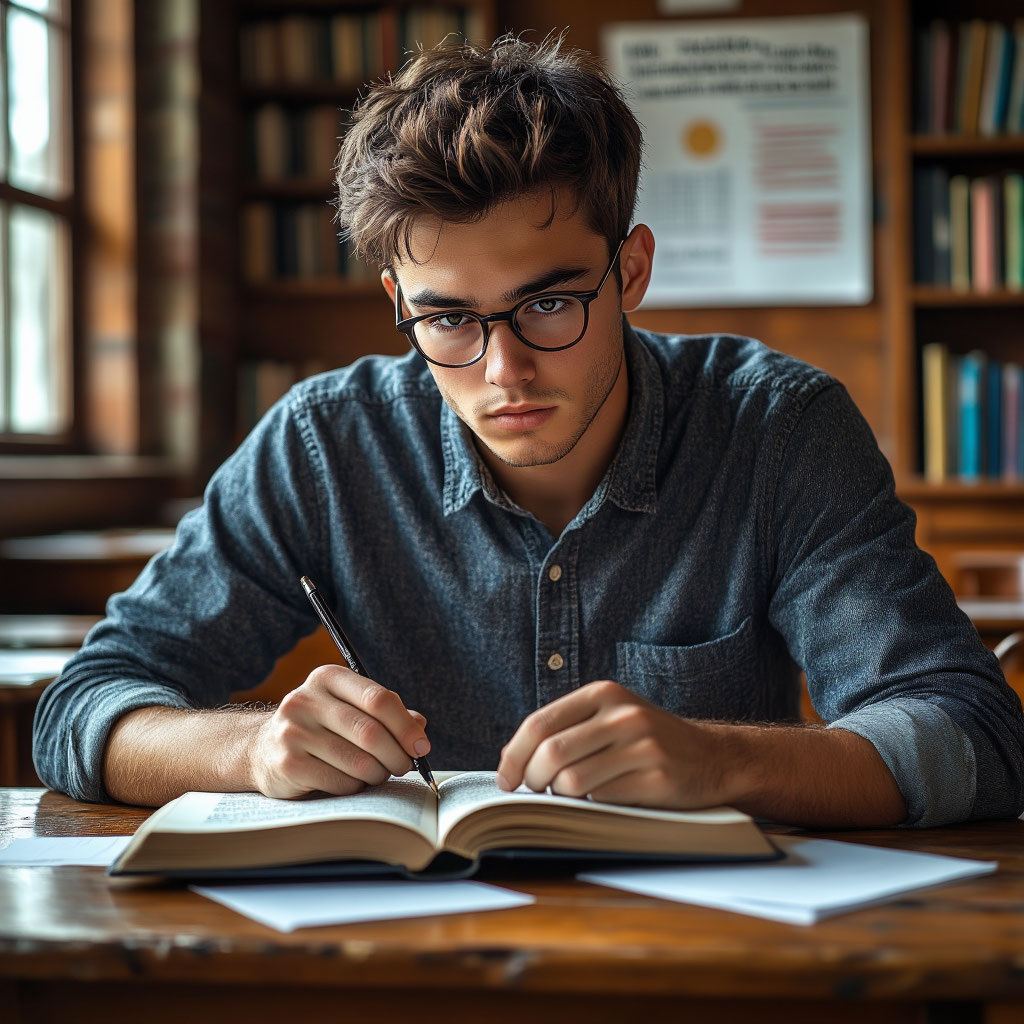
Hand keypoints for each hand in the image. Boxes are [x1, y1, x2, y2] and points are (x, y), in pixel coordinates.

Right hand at [249, 665, 430, 798]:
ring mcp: (293, 732)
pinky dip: (356, 786)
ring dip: (379, 773)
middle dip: (397, 755)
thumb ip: (386, 713)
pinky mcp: (288, 764)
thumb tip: (420, 725)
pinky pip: (341, 782)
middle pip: (370, 732)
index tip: (421, 746)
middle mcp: (306, 700)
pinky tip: (351, 781)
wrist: (262, 749)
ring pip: (358, 761)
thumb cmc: (321, 728)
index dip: (406, 726)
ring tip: (379, 773)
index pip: (378, 699)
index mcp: (327, 678)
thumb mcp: (349, 709)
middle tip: (405, 766)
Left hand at [496, 680, 733, 808]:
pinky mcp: (657, 777)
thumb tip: (512, 761)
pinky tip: (602, 799)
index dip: (514, 755)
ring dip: (561, 796)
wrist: (713, 758)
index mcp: (604, 693)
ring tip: (571, 795)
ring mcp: (643, 745)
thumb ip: (567, 729)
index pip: (539, 723)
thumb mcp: (610, 718)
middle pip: (551, 753)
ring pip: (572, 780)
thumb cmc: (647, 741)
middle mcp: (623, 714)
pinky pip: (602, 799)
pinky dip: (592, 805)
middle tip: (536, 793)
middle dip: (533, 780)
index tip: (506, 780)